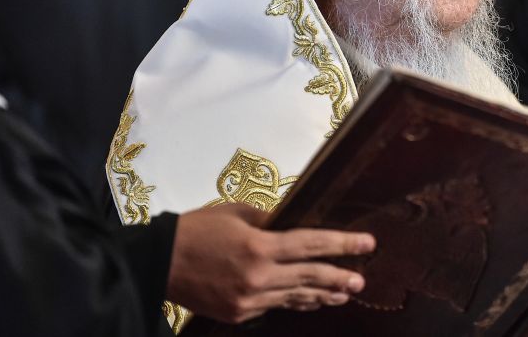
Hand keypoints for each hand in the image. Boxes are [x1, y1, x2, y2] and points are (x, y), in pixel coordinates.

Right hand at [166, 202, 375, 322]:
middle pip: (311, 276)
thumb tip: (294, 222)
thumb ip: (270, 219)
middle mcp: (259, 277)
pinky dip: (295, 302)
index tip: (368, 243)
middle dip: (340, 277)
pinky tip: (310, 300)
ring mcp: (249, 300)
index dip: (343, 244)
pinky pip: (275, 306)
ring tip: (345, 294)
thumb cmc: (197, 229)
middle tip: (362, 279)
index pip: (312, 245)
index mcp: (260, 246)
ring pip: (296, 296)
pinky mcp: (239, 314)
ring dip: (323, 294)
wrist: (159, 263)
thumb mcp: (237, 213)